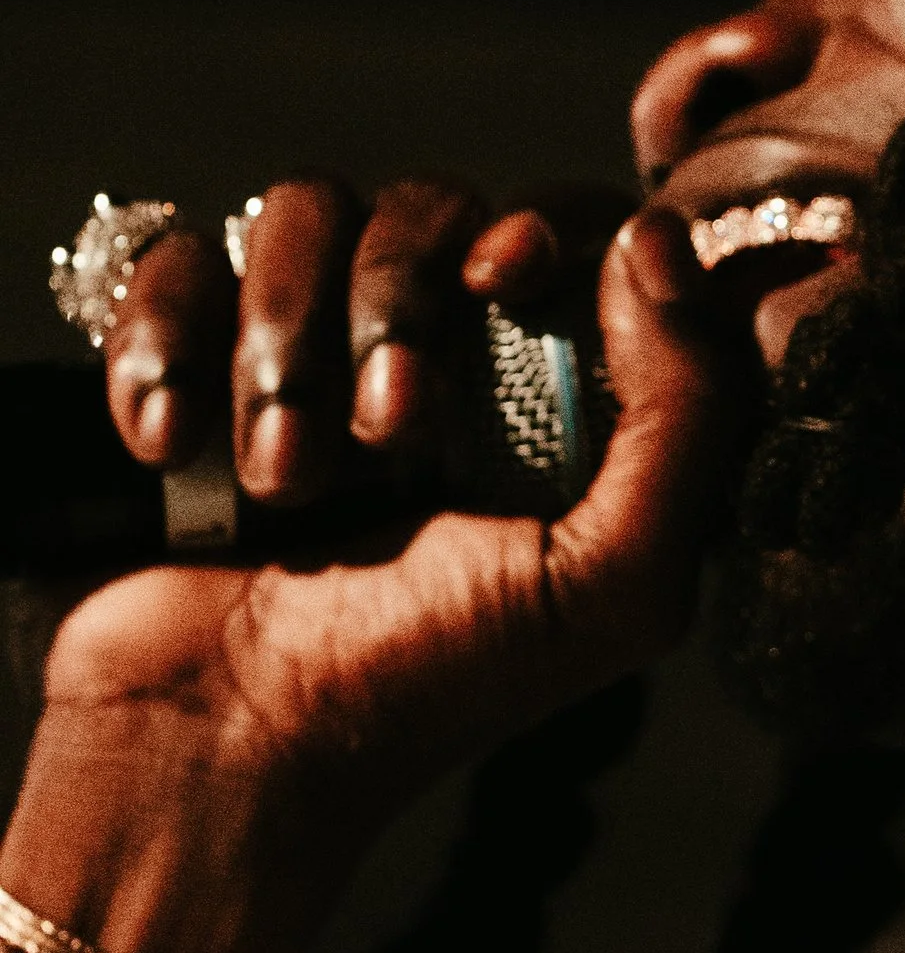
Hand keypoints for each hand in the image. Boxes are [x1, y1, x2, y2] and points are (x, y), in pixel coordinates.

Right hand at [0, 211, 753, 952]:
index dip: (541, 223)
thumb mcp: (611, 580)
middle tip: (390, 432)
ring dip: (286, 344)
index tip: (504, 277)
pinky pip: (179, 259)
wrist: (225, 748)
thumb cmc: (427, 682)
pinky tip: (175, 447)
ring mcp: (305, 350)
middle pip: (428, 205)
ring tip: (282, 481)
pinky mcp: (188, 357)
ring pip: (299, 215)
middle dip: (398, 303)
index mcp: (550, 399)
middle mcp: (435, 358)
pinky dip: (169, 344)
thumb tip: (662, 239)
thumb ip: (687, 416)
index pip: (568, 229)